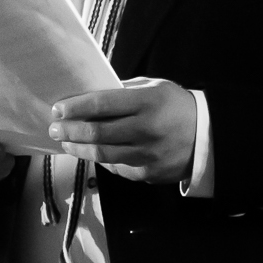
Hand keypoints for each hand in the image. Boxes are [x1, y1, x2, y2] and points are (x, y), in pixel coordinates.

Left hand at [49, 77, 196, 183]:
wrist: (207, 138)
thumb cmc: (175, 107)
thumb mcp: (155, 88)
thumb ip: (124, 91)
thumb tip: (88, 97)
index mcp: (147, 102)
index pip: (102, 104)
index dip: (75, 107)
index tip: (58, 109)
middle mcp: (146, 129)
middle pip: (97, 132)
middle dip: (70, 130)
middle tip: (54, 128)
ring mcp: (146, 155)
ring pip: (101, 154)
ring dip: (78, 149)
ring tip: (66, 143)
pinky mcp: (147, 173)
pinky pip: (116, 167)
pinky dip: (100, 159)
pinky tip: (90, 153)